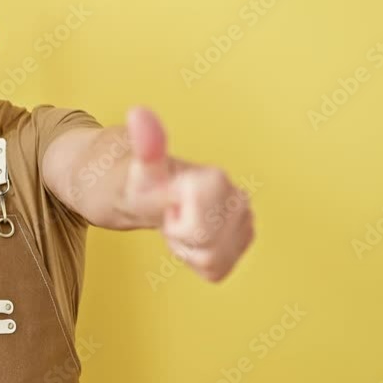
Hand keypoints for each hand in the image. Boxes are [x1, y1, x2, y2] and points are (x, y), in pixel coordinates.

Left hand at [123, 107, 253, 281]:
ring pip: (214, 261)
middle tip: (170, 216)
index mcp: (217, 180)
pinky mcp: (241, 240)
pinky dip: (198, 259)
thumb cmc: (142, 181)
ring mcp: (244, 220)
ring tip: (178, 223)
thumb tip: (138, 112)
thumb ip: (146, 146)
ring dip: (190, 249)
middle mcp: (239, 197)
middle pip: (209, 250)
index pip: (200, 230)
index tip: (169, 206)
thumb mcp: (139, 170)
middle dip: (184, 239)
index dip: (177, 225)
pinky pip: (217, 269)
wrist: (145, 189)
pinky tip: (188, 236)